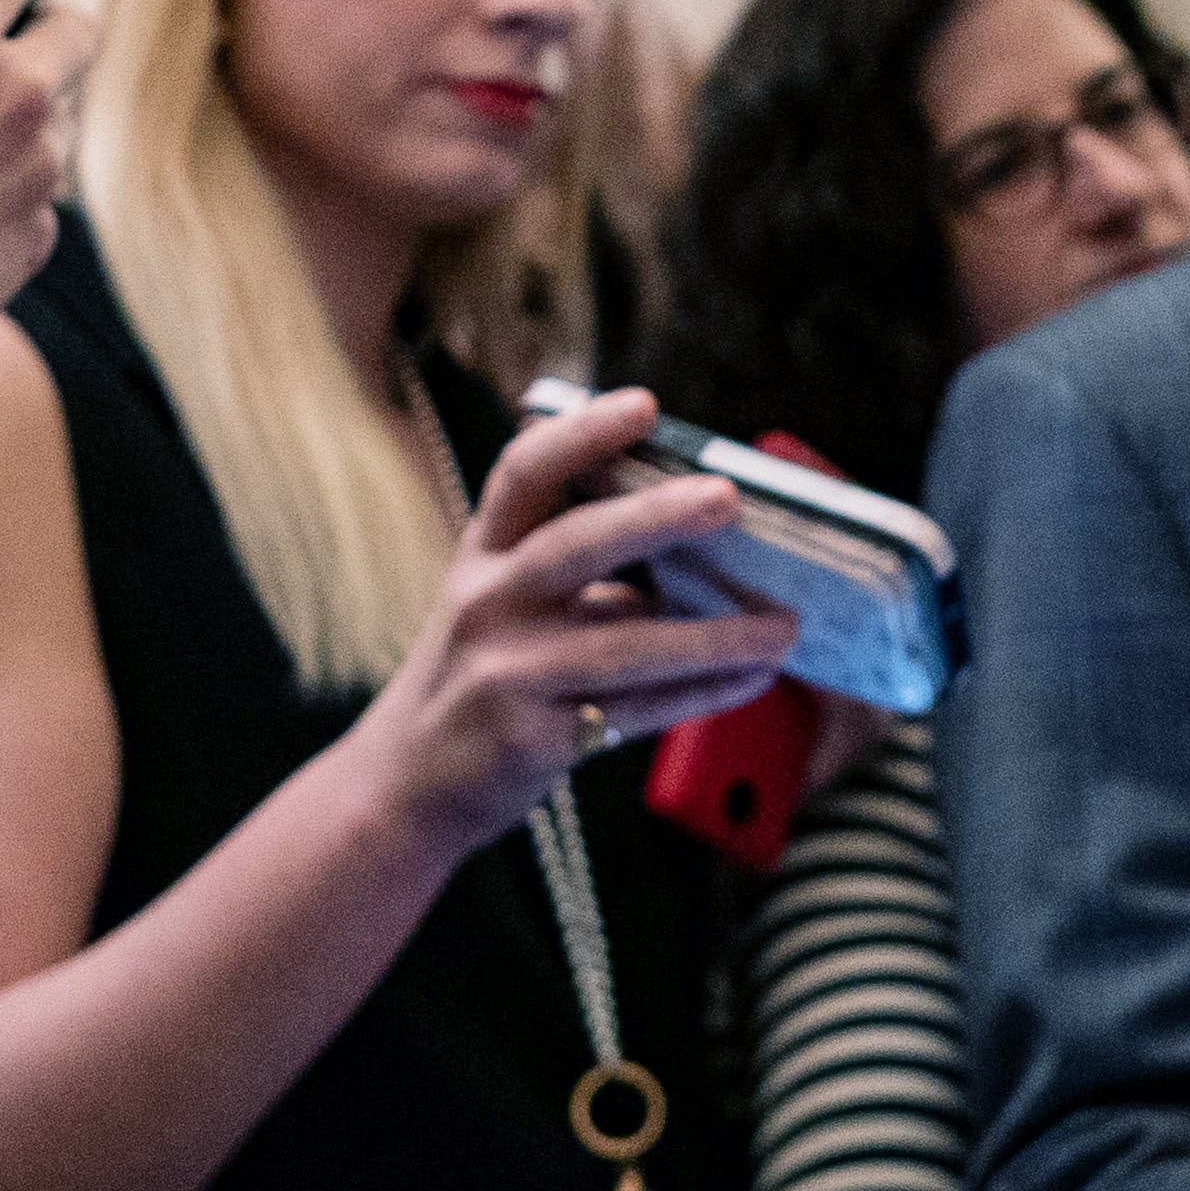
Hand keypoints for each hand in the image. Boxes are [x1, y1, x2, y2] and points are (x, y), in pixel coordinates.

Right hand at [326, 387, 795, 857]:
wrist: (406, 785)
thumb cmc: (479, 678)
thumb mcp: (503, 606)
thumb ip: (580, 574)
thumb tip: (697, 553)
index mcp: (483, 554)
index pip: (522, 474)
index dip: (580, 433)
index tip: (643, 405)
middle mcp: (486, 602)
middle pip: (574, 545)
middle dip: (654, 517)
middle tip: (728, 497)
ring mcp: (505, 672)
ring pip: (624, 645)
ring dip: (713, 636)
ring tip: (784, 626)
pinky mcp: (529, 738)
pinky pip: (635, 712)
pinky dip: (700, 695)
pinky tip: (751, 680)